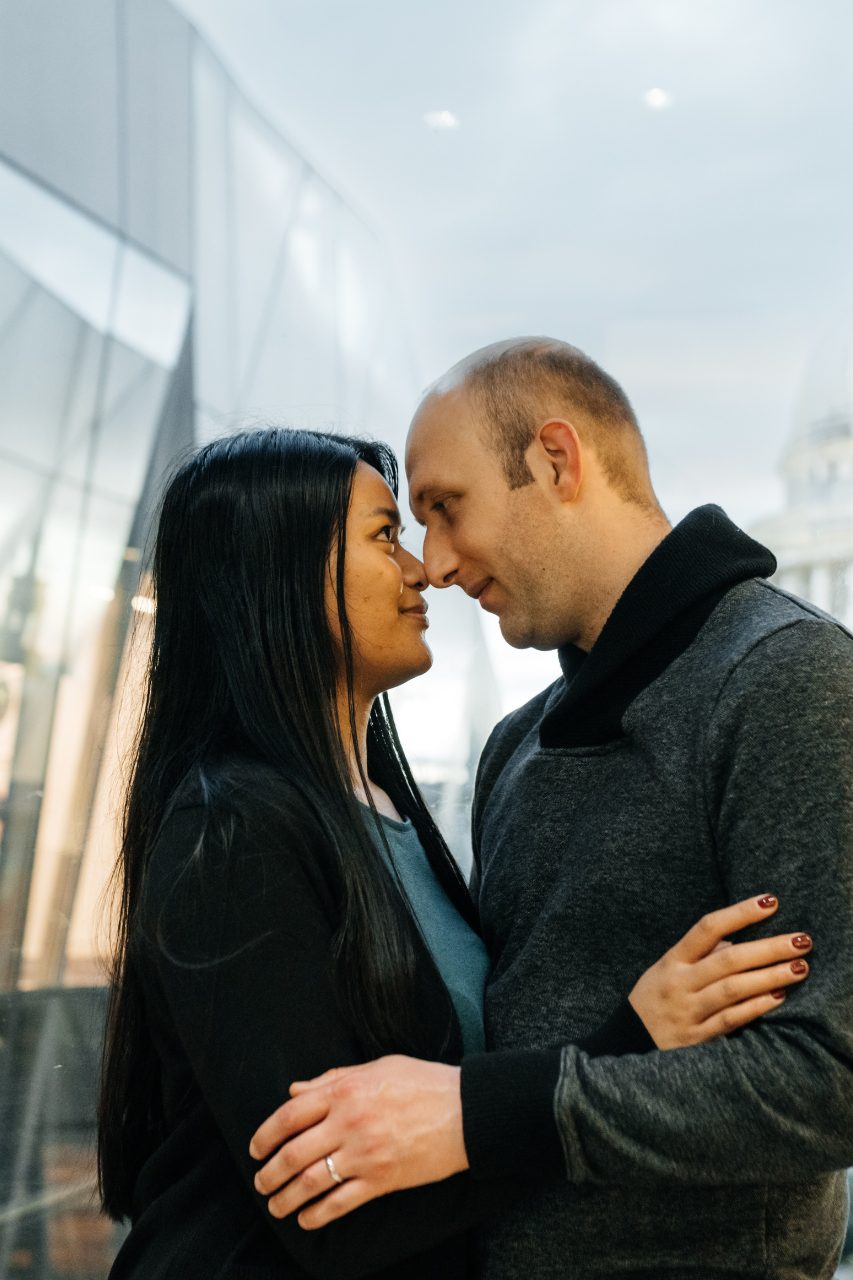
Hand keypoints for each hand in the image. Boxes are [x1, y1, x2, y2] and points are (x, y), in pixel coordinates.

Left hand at [249, 1055, 464, 1227]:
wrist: (465, 1111)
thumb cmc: (422, 1082)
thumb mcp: (376, 1067)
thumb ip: (332, 1079)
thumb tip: (295, 1091)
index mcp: (345, 1091)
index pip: (290, 1114)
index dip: (265, 1134)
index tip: (256, 1148)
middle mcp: (349, 1122)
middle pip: (294, 1153)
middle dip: (269, 1173)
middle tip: (260, 1182)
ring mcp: (365, 1154)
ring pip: (311, 1182)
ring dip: (286, 1197)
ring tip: (275, 1205)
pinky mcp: (382, 1180)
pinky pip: (341, 1203)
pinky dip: (318, 1214)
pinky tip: (306, 1219)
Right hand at [629, 893, 811, 1048]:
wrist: (628, 1043)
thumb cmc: (655, 998)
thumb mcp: (667, 969)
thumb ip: (700, 953)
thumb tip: (736, 938)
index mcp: (673, 960)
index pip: (707, 928)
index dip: (740, 913)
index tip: (771, 901)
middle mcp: (680, 983)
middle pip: (728, 959)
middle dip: (769, 948)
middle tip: (802, 940)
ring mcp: (689, 1011)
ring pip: (733, 989)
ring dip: (769, 977)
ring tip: (799, 967)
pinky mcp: (698, 1038)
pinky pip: (731, 1019)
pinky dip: (756, 1007)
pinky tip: (779, 997)